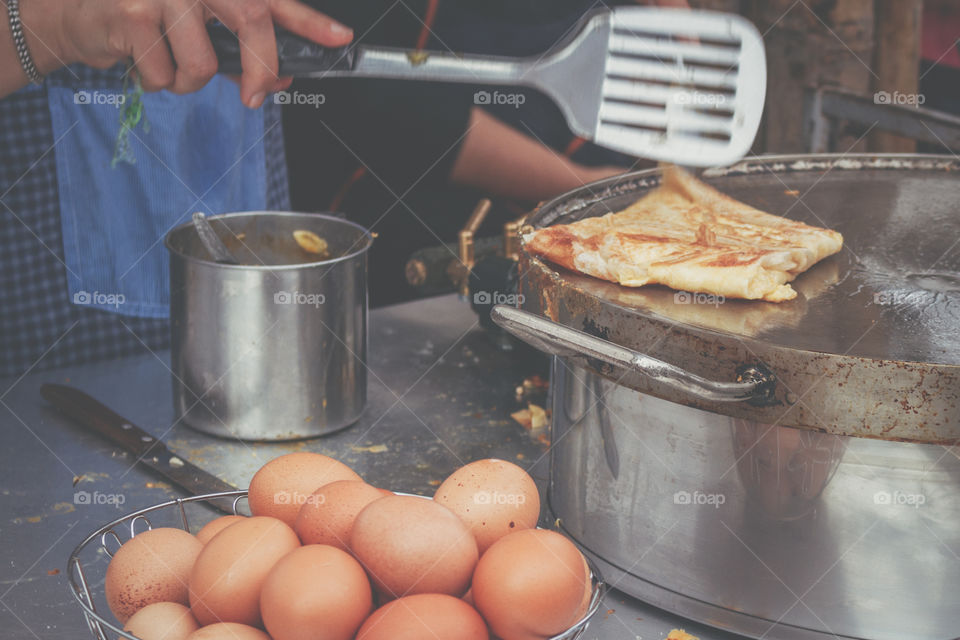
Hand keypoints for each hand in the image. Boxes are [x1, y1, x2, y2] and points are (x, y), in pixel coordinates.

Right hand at [46, 0, 352, 107]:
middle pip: (252, 20)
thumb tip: (282, 77)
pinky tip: (140, 60)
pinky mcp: (133, 13)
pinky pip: (166, 75)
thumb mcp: (200, 30)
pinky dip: (156, 83)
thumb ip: (243, 50)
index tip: (340, 38)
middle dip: (261, 69)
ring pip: (204, 63)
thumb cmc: (148, 21)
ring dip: (189, 83)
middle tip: (254, 96)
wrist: (80, 15)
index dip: (309, 21)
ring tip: (168, 65)